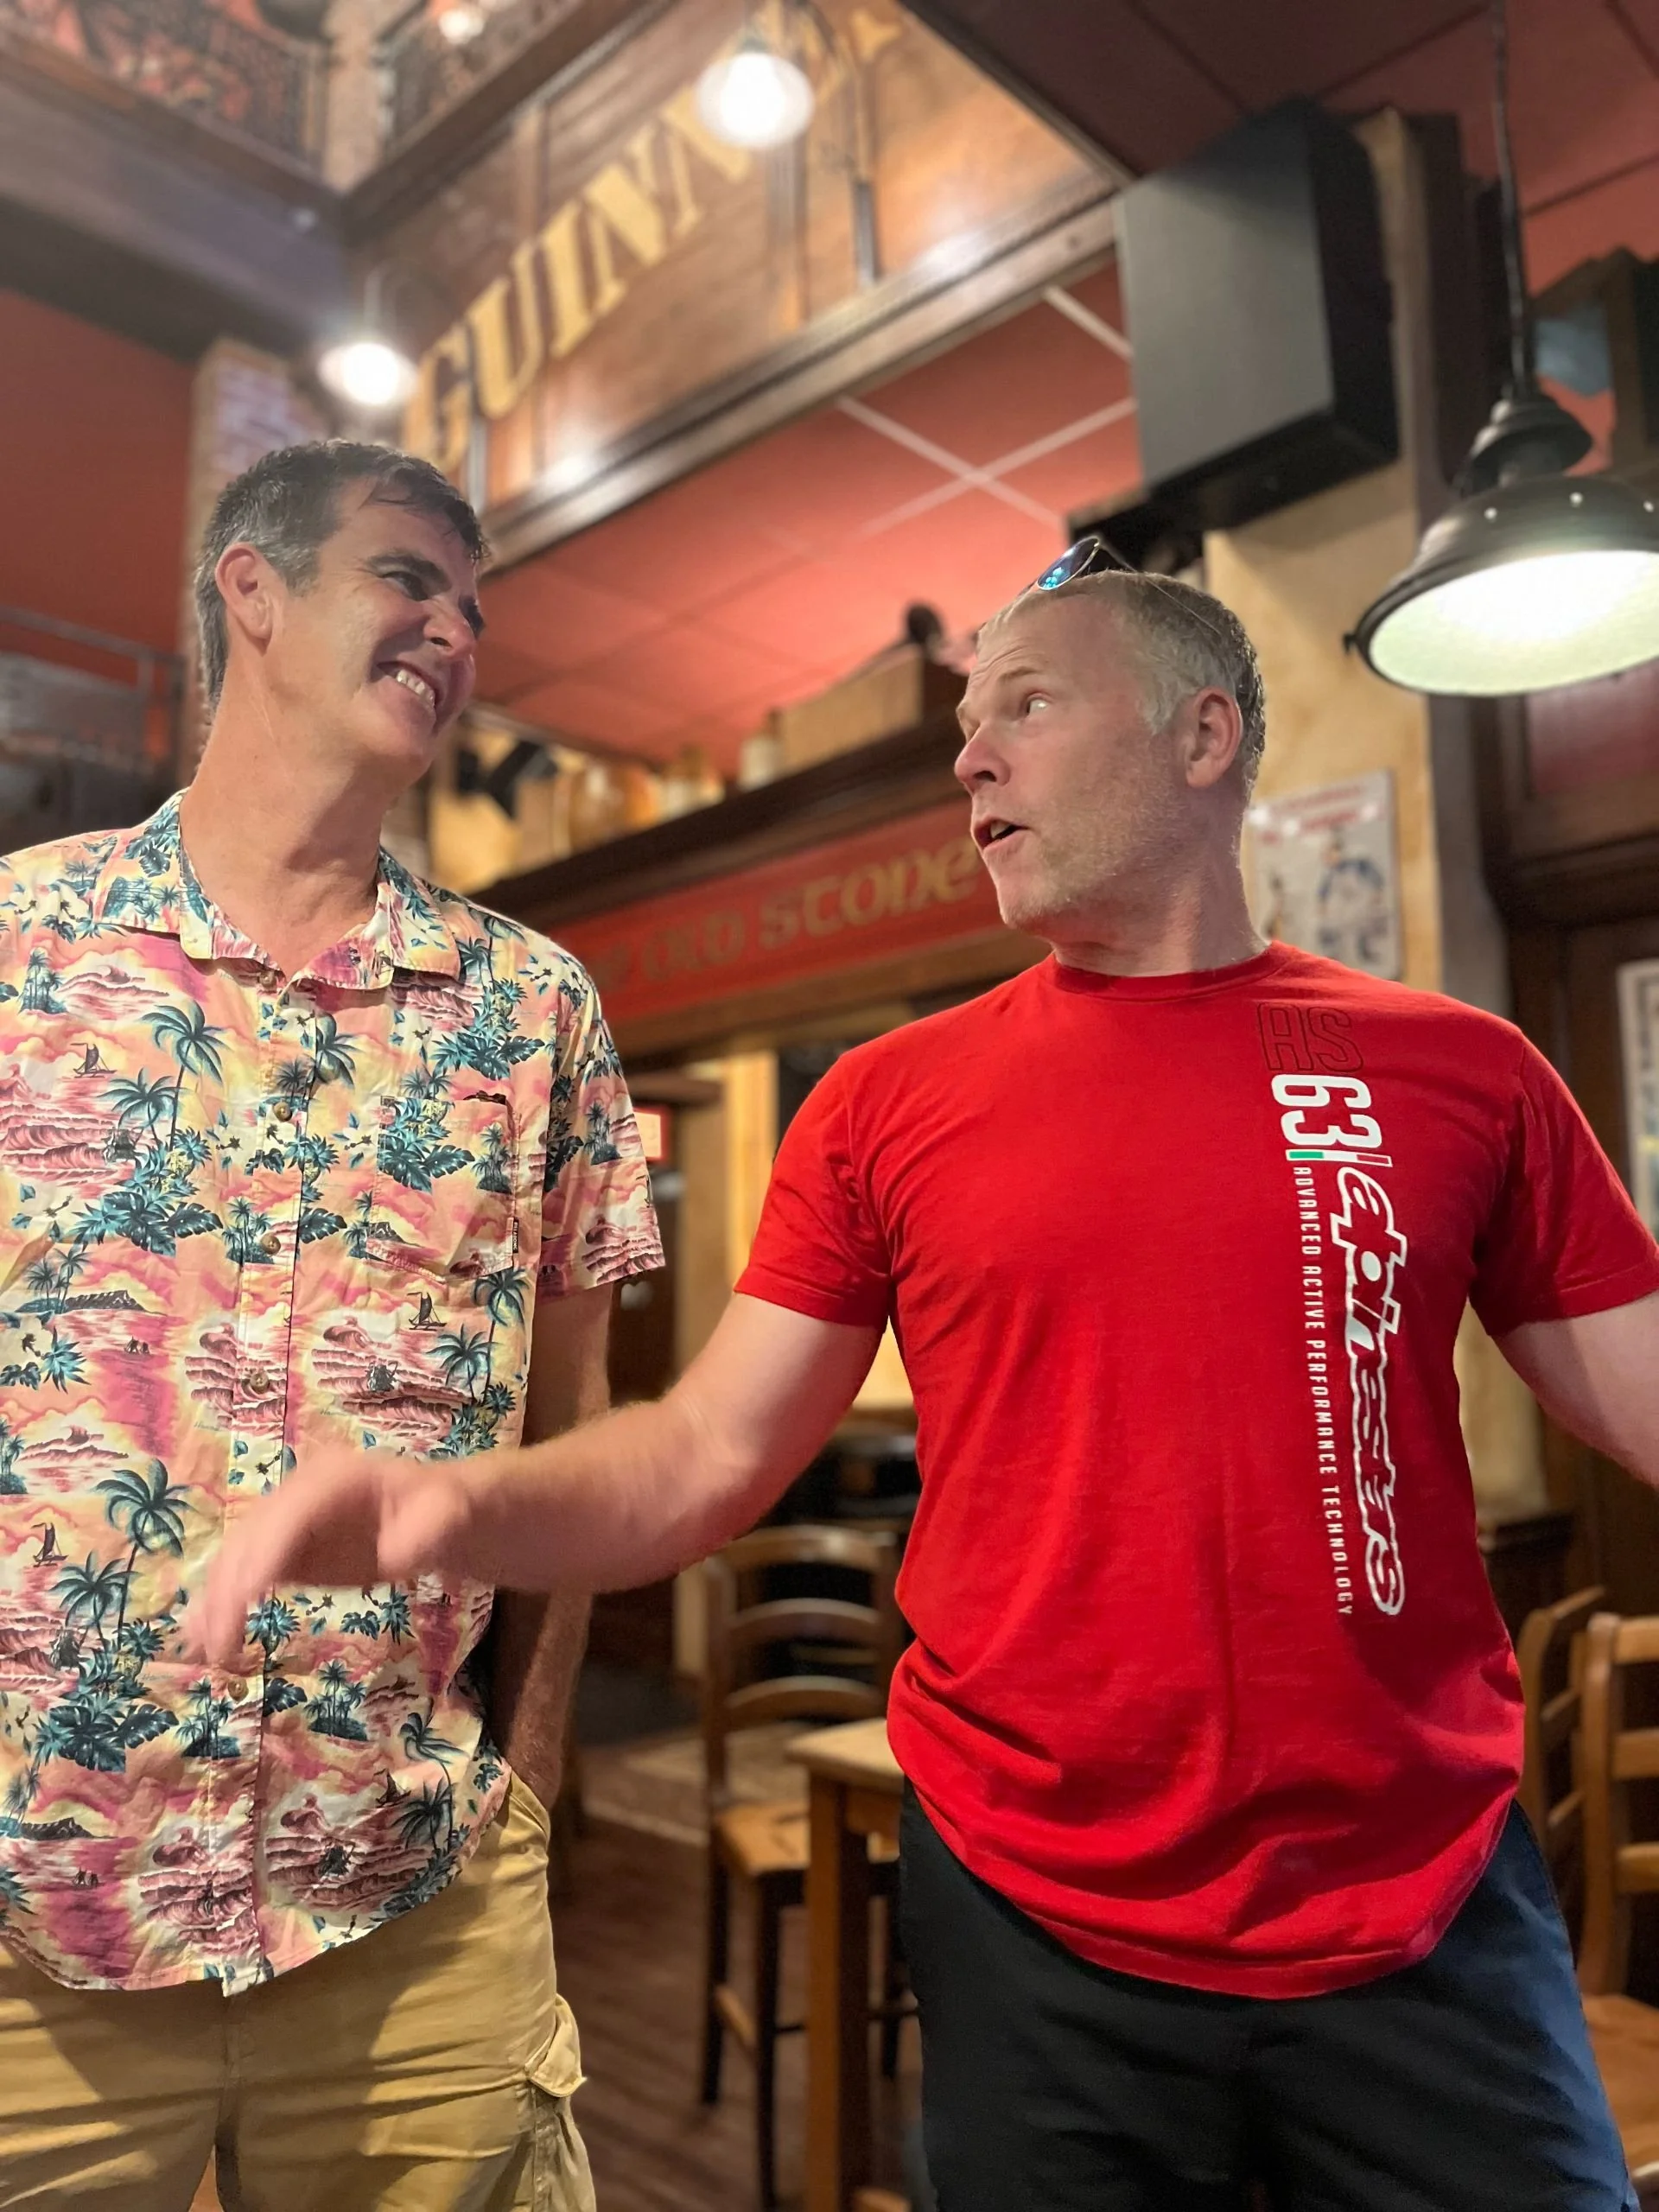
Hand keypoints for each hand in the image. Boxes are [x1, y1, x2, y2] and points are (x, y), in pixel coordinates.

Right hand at [193, 1448, 478, 1666]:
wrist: (440, 1514)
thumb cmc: (445, 1511)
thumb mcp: (449, 1516)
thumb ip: (428, 1532)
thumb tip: (395, 1555)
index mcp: (337, 1478)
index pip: (293, 1512)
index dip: (268, 1549)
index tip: (247, 1594)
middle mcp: (300, 1493)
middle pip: (254, 1535)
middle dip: (231, 1586)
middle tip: (220, 1642)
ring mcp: (287, 1522)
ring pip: (238, 1557)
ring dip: (215, 1601)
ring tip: (202, 1649)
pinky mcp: (284, 1551)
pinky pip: (243, 1574)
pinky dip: (220, 1605)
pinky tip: (200, 1639)